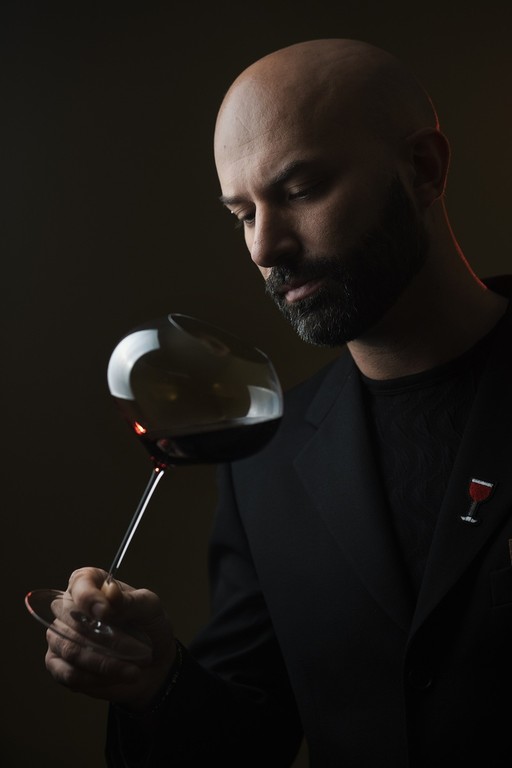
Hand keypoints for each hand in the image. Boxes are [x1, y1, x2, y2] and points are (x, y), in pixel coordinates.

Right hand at [45, 567, 176, 710]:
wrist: (155, 662)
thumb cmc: (149, 626)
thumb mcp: (149, 607)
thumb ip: (130, 600)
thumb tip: (110, 593)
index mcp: (90, 583)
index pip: (79, 584)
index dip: (88, 598)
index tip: (106, 612)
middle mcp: (69, 608)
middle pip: (73, 621)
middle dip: (107, 639)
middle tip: (137, 650)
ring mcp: (60, 637)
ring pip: (71, 651)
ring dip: (105, 663)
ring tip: (134, 670)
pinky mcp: (59, 665)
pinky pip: (69, 674)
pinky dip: (96, 679)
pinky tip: (118, 677)